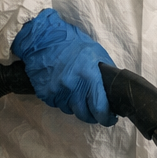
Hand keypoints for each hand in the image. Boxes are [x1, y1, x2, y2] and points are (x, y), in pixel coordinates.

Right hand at [10, 9, 116, 125]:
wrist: (42, 39)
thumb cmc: (73, 44)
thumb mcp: (97, 53)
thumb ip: (106, 73)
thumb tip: (114, 90)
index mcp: (89, 77)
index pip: (100, 109)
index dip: (107, 118)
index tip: (110, 119)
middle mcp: (72, 87)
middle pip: (84, 115)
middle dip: (93, 116)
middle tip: (96, 111)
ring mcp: (57, 91)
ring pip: (70, 110)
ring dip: (76, 107)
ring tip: (78, 95)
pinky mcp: (45, 93)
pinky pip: (57, 104)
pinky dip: (63, 101)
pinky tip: (65, 90)